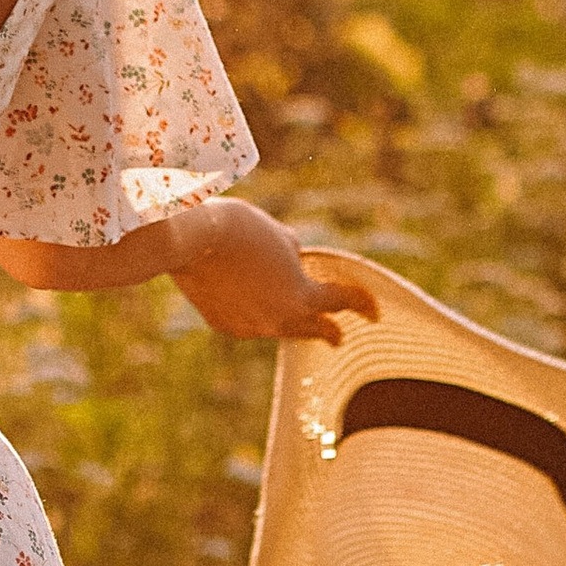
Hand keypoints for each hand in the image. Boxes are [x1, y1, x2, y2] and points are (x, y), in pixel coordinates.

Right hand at [163, 199, 378, 345]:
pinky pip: (247, 320)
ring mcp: (249, 328)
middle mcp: (279, 321)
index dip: (362, 305)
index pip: (341, 303)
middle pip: (312, 329)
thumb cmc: (243, 230)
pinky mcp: (223, 325)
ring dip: (286, 315)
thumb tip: (291, 269)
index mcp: (303, 298)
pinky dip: (252, 309)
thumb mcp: (283, 238)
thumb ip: (295, 259)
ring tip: (280, 300)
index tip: (374, 313)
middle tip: (336, 334)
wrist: (192, 240)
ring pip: (278, 325)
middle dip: (327, 330)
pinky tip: (241, 291)